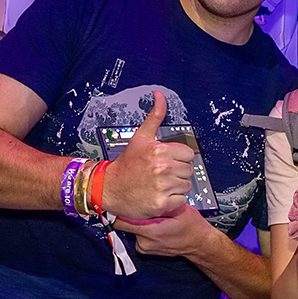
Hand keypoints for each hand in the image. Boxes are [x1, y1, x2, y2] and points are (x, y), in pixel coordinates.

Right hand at [97, 91, 196, 217]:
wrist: (109, 188)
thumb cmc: (126, 164)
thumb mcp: (140, 137)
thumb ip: (155, 116)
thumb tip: (160, 95)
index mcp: (159, 150)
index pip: (188, 154)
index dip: (178, 158)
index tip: (166, 161)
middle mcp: (162, 168)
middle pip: (188, 170)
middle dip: (177, 172)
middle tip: (160, 174)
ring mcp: (162, 187)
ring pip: (186, 185)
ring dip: (175, 187)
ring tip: (159, 184)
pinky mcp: (162, 203)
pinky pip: (180, 200)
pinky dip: (172, 201)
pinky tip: (159, 195)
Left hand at [114, 203, 211, 257]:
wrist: (199, 244)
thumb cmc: (192, 228)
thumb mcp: (179, 210)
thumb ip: (159, 204)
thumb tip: (144, 194)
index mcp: (151, 232)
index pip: (122, 222)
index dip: (122, 210)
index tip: (124, 202)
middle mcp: (144, 242)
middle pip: (127, 224)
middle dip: (135, 214)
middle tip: (144, 205)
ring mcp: (144, 247)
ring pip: (133, 228)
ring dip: (141, 221)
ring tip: (155, 217)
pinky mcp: (145, 249)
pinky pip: (138, 234)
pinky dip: (144, 228)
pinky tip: (156, 224)